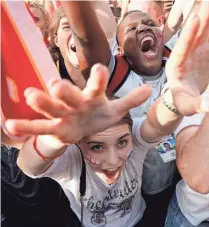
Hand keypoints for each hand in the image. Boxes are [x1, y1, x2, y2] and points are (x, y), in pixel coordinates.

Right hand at [5, 64, 151, 144]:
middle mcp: (75, 102)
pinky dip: (26, 127)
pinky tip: (9, 126)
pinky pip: (39, 127)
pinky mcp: (54, 128)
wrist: (81, 128)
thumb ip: (130, 100)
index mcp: (92, 96)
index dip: (99, 78)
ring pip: (52, 107)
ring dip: (42, 101)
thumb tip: (149, 89)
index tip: (101, 69)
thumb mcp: (114, 110)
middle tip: (57, 84)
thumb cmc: (98, 116)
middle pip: (70, 95)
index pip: (96, 85)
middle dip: (64, 90)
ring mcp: (63, 114)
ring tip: (30, 94)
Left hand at [165, 0, 208, 114]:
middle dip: (201, 17)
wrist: (183, 98)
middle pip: (193, 34)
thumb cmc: (182, 103)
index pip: (182, 49)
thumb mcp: (188, 107)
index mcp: (176, 67)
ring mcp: (195, 51)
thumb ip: (197, 106)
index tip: (195, 19)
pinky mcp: (204, 50)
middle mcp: (184, 55)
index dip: (189, 35)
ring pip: (203, 30)